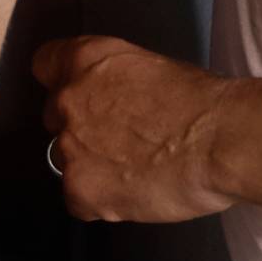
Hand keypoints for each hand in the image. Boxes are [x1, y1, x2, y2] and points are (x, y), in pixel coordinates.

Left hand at [34, 36, 235, 223]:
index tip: (80, 95)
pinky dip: (100, 201)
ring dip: (90, 165)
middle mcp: (68, 99)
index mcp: (84, 59)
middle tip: (116, 140)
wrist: (216, 139)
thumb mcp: (145, 68)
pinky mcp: (80, 189)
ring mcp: (70, 145)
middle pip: (54, 116)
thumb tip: (114, 99)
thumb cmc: (198, 100)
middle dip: (79, 127)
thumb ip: (114, 80)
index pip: (44, 64)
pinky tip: (131, 193)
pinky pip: (78, 200)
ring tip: (131, 171)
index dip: (62, 82)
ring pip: (65, 159)